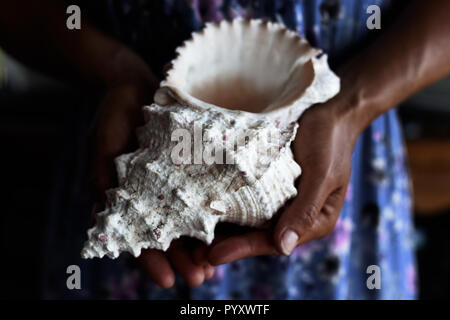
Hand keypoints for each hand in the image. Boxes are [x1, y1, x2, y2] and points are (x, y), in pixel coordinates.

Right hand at [90, 52, 213, 287]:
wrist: (134, 84)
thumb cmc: (113, 117)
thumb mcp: (102, 148)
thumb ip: (101, 182)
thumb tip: (101, 218)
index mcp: (132, 201)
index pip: (142, 238)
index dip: (152, 261)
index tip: (166, 280)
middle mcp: (157, 197)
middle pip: (172, 237)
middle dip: (186, 259)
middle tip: (202, 278)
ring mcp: (179, 184)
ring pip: (193, 222)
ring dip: (205, 245)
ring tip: (219, 264)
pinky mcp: (198, 167)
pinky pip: (210, 193)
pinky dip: (218, 213)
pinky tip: (233, 227)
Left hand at [208, 101, 358, 264]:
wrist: (329, 113)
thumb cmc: (330, 142)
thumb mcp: (322, 175)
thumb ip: (305, 211)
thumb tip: (282, 247)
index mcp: (313, 221)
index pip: (274, 241)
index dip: (243, 249)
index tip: (214, 255)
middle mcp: (294, 215)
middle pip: (256, 235)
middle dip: (226, 244)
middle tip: (193, 252)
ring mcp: (280, 200)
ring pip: (247, 220)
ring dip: (222, 228)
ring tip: (191, 235)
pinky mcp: (268, 184)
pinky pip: (245, 198)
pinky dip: (226, 203)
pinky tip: (203, 206)